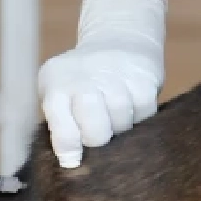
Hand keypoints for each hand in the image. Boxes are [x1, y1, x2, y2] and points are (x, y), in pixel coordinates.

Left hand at [39, 0, 166, 168]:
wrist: (118, 38)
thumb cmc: (82, 78)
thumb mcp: (59, 91)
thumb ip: (59, 124)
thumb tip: (71, 162)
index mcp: (57, 86)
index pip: (62, 129)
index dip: (69, 149)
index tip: (73, 161)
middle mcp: (84, 81)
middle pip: (96, 133)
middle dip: (98, 140)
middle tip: (98, 133)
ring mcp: (116, 79)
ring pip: (122, 126)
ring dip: (120, 128)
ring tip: (115, 115)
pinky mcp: (144, 80)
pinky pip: (144, 116)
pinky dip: (139, 117)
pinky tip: (131, 106)